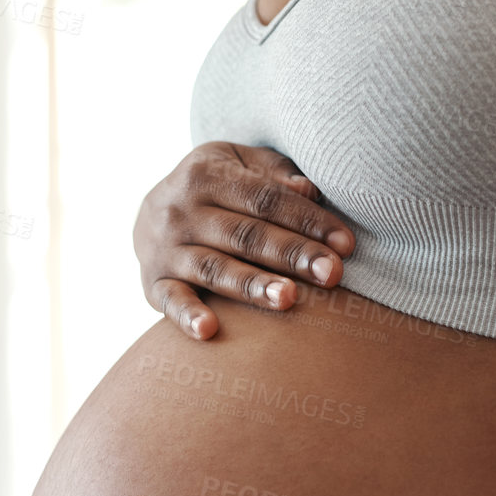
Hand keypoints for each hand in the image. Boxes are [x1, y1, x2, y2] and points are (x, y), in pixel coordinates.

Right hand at [134, 142, 355, 340]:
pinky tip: (209, 330)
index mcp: (207, 174)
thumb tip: (310, 190)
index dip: (307, 220)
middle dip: (291, 254)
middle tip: (331, 274)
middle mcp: (182, 210)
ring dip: (252, 285)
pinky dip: (187, 316)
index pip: (265, 199)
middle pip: (245, 235)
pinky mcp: (152, 283)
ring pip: (215, 268)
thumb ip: (275, 175)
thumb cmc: (215, 189)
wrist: (150, 212)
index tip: (345, 244)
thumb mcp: (240, 165)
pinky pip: (170, 301)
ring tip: (288, 299)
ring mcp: (165, 248)